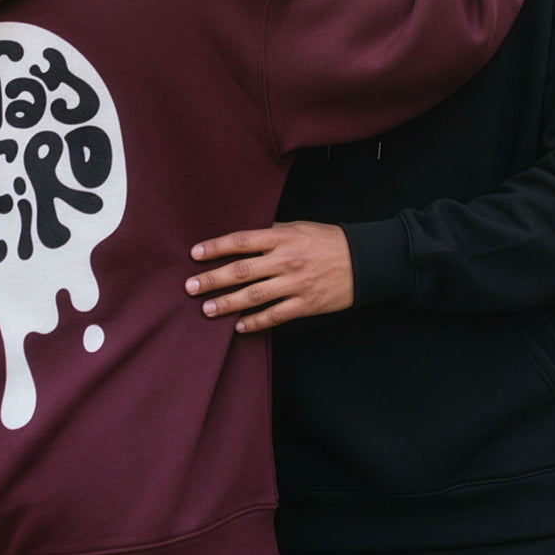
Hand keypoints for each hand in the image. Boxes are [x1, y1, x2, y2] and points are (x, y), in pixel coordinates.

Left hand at [185, 221, 353, 332]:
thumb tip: (240, 240)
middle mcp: (287, 260)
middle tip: (189, 287)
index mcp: (283, 237)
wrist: (365, 261)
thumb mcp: (299, 228)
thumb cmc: (328, 241)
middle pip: (242, 271)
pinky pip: (275, 315)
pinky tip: (238, 327)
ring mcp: (296, 284)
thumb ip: (271, 233)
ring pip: (254, 296)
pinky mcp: (306, 305)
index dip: (216, 247)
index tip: (194, 254)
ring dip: (227, 304)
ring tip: (206, 309)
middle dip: (212, 279)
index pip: (241, 241)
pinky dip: (255, 322)